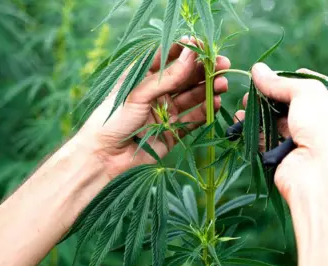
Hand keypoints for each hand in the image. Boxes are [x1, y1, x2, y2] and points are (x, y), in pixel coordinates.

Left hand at [76, 37, 230, 177]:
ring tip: (222, 84)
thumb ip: (167, 77)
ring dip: (208, 89)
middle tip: (223, 65)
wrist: (104, 157)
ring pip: (192, 96)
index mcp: (143, 76)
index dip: (186, 50)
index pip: (168, 57)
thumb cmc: (112, 119)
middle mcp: (156, 92)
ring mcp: (165, 111)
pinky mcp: (172, 131)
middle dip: (204, 70)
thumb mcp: (138, 93)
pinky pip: (193, 119)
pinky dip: (205, 111)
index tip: (203, 46)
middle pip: (185, 77)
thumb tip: (191, 55)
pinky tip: (215, 103)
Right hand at [234, 63, 327, 202]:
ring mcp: (309, 143)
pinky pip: (270, 139)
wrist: (318, 176)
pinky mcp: (290, 157)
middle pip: (297, 103)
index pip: (321, 86)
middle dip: (273, 95)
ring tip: (243, 103)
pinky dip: (255, 129)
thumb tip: (258, 70)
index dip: (299, 79)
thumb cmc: (324, 128)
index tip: (280, 75)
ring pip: (281, 121)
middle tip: (253, 89)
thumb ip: (280, 82)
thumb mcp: (307, 93)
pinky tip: (240, 120)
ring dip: (261, 111)